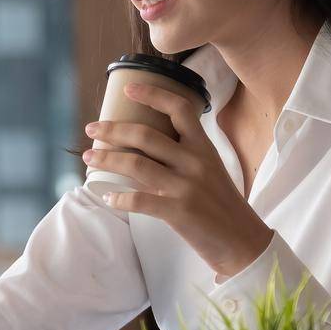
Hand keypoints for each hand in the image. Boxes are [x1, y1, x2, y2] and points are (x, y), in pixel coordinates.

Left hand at [83, 81, 273, 278]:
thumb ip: (184, 154)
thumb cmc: (220, 204)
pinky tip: (108, 198)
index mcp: (203, 147)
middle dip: (112, 129)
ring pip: (136, 164)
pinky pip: (139, 200)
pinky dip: (119, 199)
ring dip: (106, 159)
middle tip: (91, 128)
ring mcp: (186, 186)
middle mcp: (195, 162)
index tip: (128, 88)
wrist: (242, 241)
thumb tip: (144, 143)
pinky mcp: (178, 211)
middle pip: (145, 135)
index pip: (180, 109)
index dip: (153, 94)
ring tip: (88, 157)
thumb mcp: (210, 169)